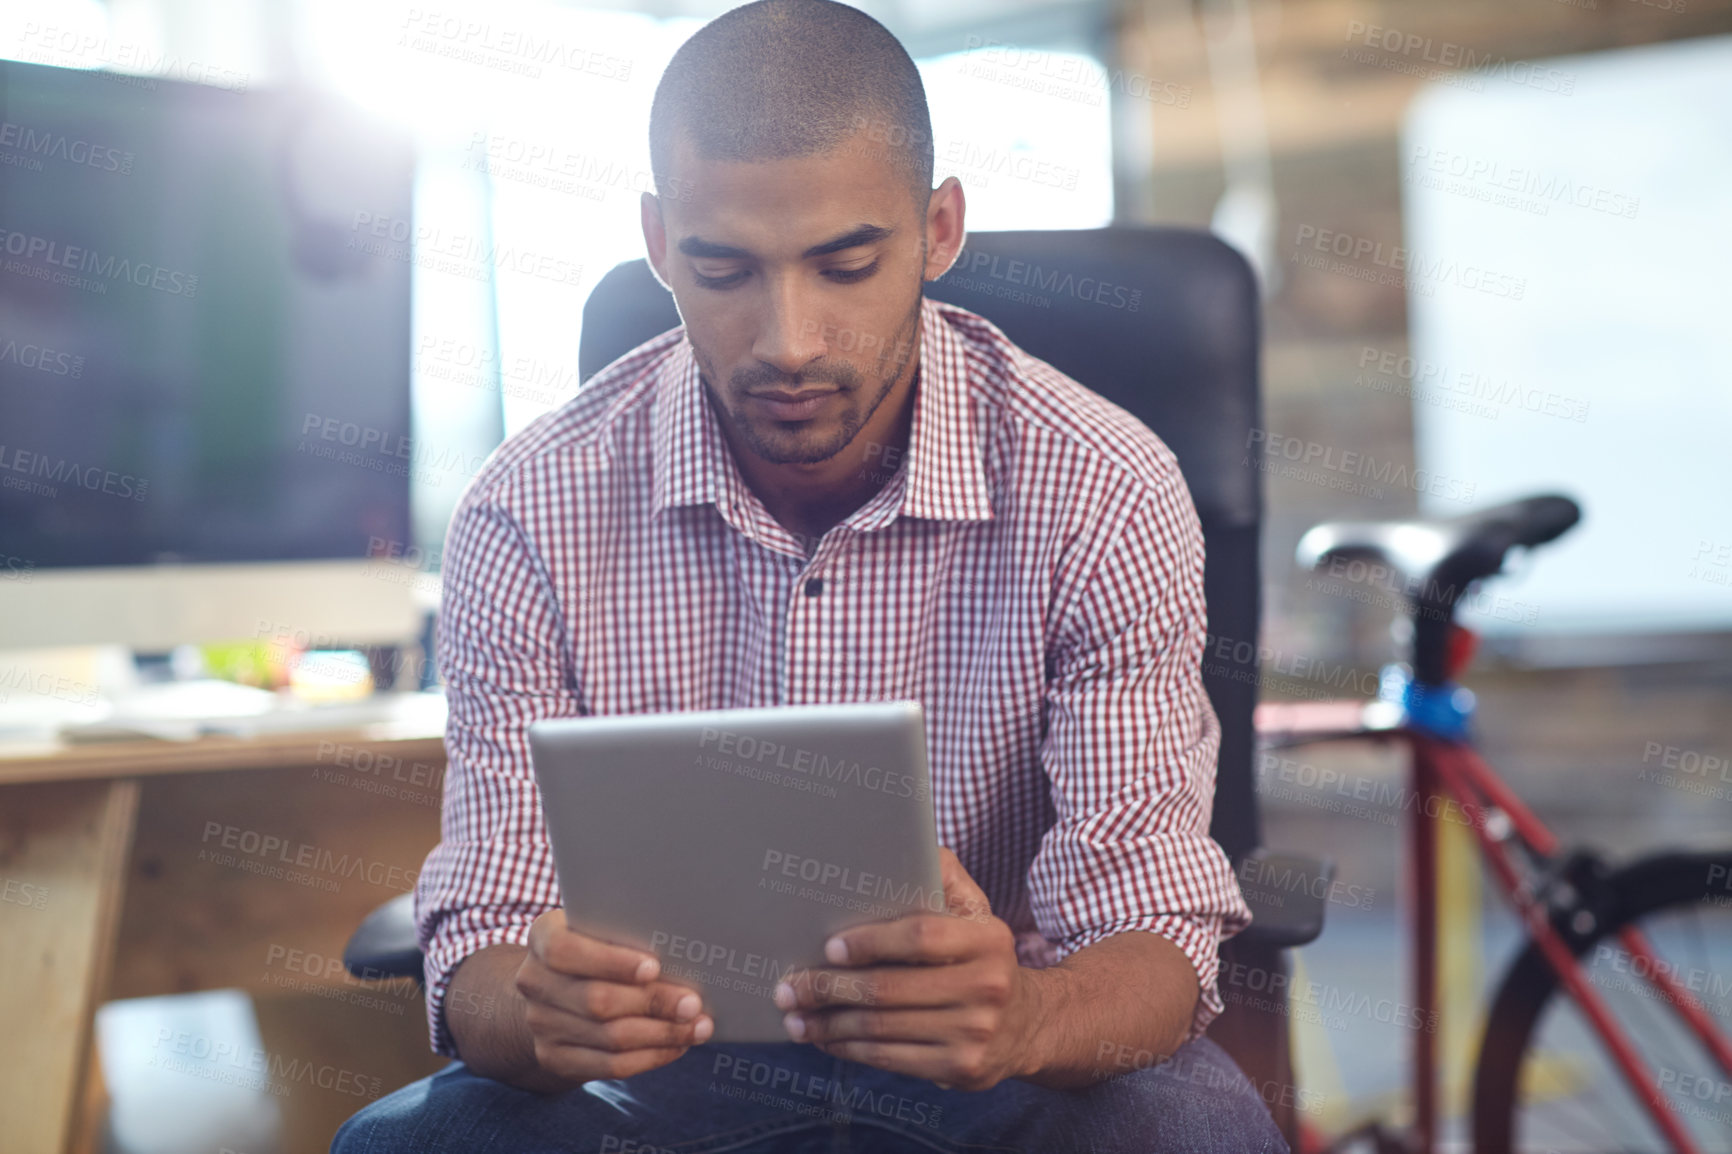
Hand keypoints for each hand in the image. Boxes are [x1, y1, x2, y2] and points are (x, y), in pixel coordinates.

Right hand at [513, 909, 713, 1083]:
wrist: (551, 991)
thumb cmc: (593, 948)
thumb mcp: (598, 928)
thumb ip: (626, 931)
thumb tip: (683, 946)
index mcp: (542, 937)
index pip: (566, 950)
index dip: (611, 962)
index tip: (654, 967)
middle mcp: (534, 981)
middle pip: (597, 1000)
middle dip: (653, 1003)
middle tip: (693, 1003)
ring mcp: (541, 1024)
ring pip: (609, 1037)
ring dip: (661, 1034)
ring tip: (697, 1026)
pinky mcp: (555, 1057)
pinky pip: (610, 1066)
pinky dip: (651, 1056)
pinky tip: (678, 1045)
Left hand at [772, 847, 1046, 1090]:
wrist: (1026, 1023)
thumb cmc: (978, 955)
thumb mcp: (973, 909)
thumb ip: (942, 874)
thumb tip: (902, 839)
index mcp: (988, 938)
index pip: (920, 937)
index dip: (869, 942)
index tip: (827, 948)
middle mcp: (987, 986)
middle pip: (890, 989)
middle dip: (829, 989)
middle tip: (788, 988)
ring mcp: (976, 1032)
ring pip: (883, 1029)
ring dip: (829, 1024)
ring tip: (795, 1017)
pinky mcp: (962, 1069)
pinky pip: (891, 1059)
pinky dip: (850, 1049)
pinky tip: (826, 1038)